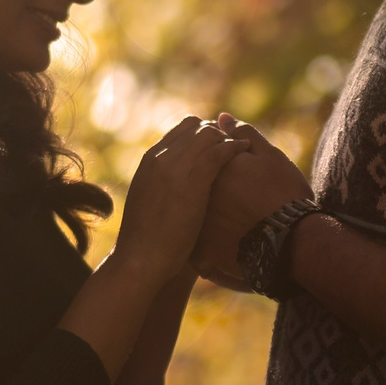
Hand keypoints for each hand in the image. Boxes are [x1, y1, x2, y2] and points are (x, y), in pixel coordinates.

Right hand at [115, 116, 242, 273]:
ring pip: (209, 134)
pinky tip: (245, 151)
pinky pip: (220, 151)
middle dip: (217, 132)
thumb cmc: (146, 241)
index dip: (202, 134)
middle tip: (234, 143)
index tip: (217, 145)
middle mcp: (161, 156)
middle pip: (196, 126)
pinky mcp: (194, 179)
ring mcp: (177, 165)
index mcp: (149, 160)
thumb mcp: (149, 202)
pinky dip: (235, 147)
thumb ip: (162, 186)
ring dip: (228, 137)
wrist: (140, 258)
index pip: (181, 130)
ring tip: (243, 146)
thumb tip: (176, 187)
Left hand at [192, 129, 308, 289]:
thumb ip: (243, 133)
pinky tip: (227, 242)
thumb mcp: (269, 157)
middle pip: (195, 187)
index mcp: (208, 167)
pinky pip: (196, 248)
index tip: (242, 177)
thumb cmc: (285, 195)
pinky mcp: (200, 253)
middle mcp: (195, 194)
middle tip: (241, 200)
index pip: (204, 158)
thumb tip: (222, 116)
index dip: (224, 166)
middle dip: (210, 190)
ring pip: (193, 218)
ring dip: (205, 217)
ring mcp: (195, 225)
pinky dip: (208, 245)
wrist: (294, 243)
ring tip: (235, 221)